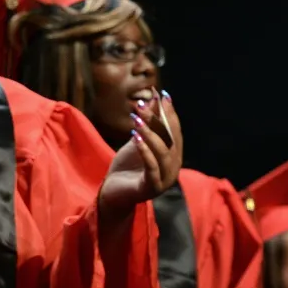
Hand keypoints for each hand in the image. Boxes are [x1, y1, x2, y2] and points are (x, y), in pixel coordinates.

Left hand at [97, 92, 183, 219]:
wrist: (112, 193)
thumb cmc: (127, 167)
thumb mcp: (137, 141)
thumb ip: (147, 124)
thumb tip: (152, 98)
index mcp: (173, 156)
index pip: (175, 131)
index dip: (169, 113)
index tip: (163, 94)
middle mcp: (173, 168)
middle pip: (171, 140)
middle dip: (158, 120)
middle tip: (142, 104)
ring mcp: (164, 180)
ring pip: (163, 153)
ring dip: (150, 134)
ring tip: (137, 120)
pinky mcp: (151, 188)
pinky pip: (151, 168)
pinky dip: (145, 151)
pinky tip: (135, 138)